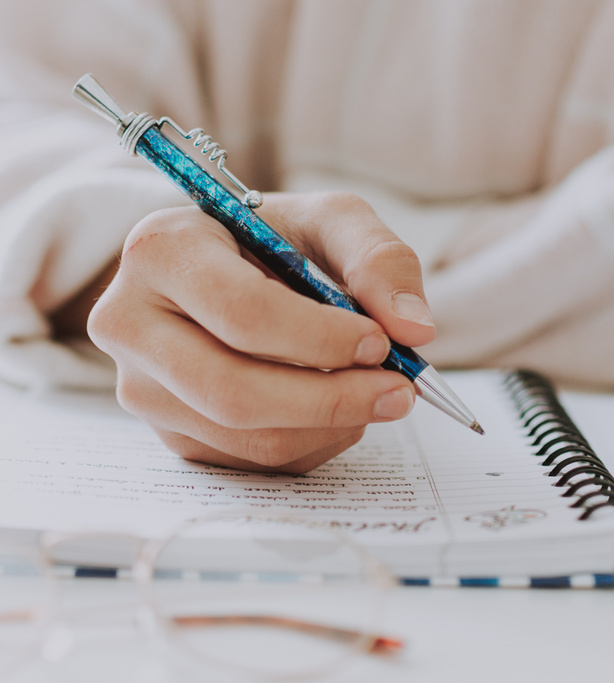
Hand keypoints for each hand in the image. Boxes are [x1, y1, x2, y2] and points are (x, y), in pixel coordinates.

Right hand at [87, 192, 436, 471]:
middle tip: (398, 391)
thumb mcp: (327, 221)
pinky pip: (248, 461)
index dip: (320, 338)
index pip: (240, 313)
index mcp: (160, 252)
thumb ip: (379, 259)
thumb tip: (414, 329)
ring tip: (373, 393)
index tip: (380, 342)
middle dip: (330, 399)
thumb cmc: (270, 241)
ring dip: (329, 426)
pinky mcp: (167, 433)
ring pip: (244, 436)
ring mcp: (140, 388)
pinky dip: (311, 443)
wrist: (219, 273)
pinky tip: (333, 408)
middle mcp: (130, 323)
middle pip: (232, 391)